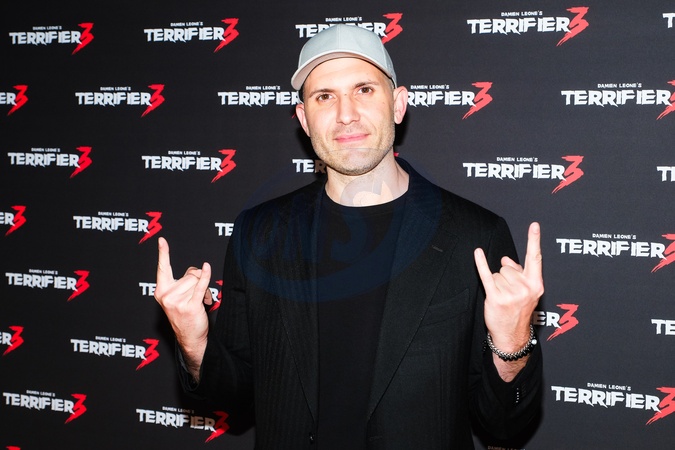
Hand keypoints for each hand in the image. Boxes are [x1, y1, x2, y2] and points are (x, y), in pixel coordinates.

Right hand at [154, 237, 211, 377]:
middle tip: (197, 296)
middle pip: (189, 274)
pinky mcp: (190, 305)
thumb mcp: (177, 298)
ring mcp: (178, 301)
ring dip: (204, 288)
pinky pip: (201, 286)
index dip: (163, 253)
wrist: (190, 338)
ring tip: (200, 302)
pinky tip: (207, 267)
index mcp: (161, 291)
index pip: (162, 268)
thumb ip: (182, 282)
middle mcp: (167, 295)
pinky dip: (206, 276)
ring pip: (197, 280)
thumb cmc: (185, 316)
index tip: (161, 240)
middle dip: (197, 281)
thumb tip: (197, 270)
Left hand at [474, 222, 543, 353]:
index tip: (534, 225)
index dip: (534, 240)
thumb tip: (506, 259)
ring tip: (502, 298)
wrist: (511, 334)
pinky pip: (486, 275)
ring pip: (497, 274)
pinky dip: (480, 263)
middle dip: (505, 278)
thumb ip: (519, 273)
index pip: (535, 258)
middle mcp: (525, 287)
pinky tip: (477, 253)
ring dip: (496, 284)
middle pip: (507, 267)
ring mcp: (511, 293)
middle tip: (508, 294)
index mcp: (536, 284)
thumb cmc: (518, 311)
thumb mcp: (526, 292)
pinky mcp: (496, 297)